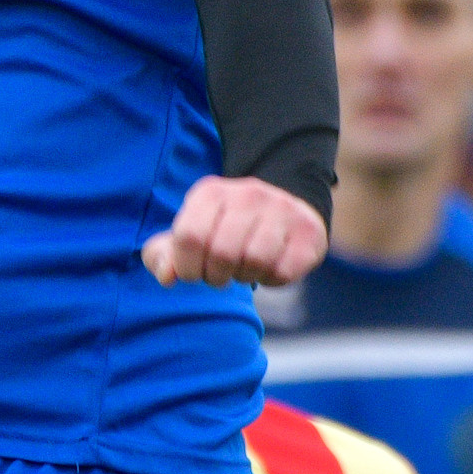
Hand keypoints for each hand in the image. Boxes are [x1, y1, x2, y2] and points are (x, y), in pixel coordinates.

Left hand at [143, 177, 327, 289]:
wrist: (283, 206)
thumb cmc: (223, 230)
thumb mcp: (189, 233)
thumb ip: (164, 255)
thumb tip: (167, 277)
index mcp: (211, 193)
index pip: (189, 236)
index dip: (187, 266)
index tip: (193, 272)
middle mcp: (248, 194)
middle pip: (222, 253)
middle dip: (216, 276)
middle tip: (220, 274)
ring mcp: (282, 210)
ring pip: (255, 261)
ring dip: (245, 276)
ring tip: (244, 268)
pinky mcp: (308, 232)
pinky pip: (283, 272)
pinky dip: (271, 280)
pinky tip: (269, 268)